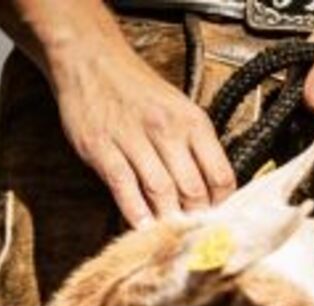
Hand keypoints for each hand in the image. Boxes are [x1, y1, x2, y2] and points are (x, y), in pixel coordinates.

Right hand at [50, 35, 235, 226]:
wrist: (91, 59)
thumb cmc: (138, 90)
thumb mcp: (180, 109)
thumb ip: (196, 148)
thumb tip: (212, 193)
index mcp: (193, 121)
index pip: (221, 176)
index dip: (222, 206)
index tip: (218, 221)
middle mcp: (167, 129)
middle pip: (194, 190)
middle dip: (197, 220)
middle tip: (196, 239)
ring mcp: (133, 139)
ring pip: (162, 193)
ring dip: (169, 221)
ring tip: (173, 239)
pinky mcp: (102, 148)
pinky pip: (125, 189)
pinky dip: (136, 214)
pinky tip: (144, 229)